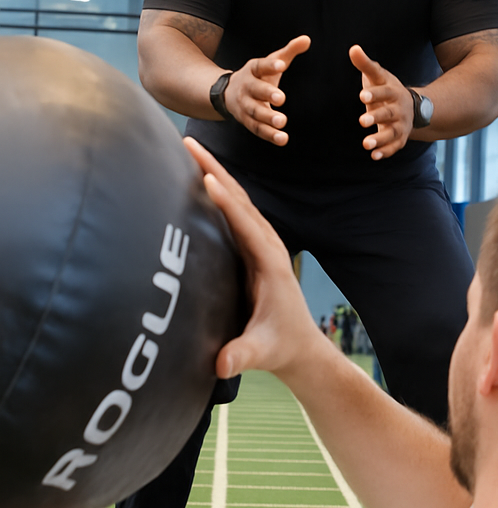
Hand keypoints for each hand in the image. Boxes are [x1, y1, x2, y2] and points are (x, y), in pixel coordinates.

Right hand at [183, 138, 321, 380]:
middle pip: (241, 199)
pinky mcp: (250, 248)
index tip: (206, 177)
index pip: (247, 224)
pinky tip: (196, 175)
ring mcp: (259, 244)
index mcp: (270, 262)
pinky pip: (232, 211)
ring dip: (214, 171)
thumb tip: (222, 364)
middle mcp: (267, 245)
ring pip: (236, 199)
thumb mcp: (261, 352)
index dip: (227, 201)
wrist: (299, 346)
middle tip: (188, 143)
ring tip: (187, 147)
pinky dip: (216, 189)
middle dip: (215, 168)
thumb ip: (243, 355)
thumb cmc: (280, 347)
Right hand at [224, 35, 310, 145]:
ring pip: (254, 112)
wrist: (226, 94)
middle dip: (267, 94)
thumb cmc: (258, 76)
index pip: (260, 66)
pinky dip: (269, 135)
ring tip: (282, 122)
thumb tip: (307, 39)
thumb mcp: (270, 62)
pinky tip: (282, 139)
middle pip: (255, 90)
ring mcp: (245, 106)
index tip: (282, 65)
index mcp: (252, 71)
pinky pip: (257, 129)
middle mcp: (246, 88)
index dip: (270, 65)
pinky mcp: (247, 121)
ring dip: (267, 118)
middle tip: (281, 98)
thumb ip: (288, 52)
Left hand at [350, 45, 414, 160]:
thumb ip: (365, 64)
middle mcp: (399, 109)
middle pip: (389, 113)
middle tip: (361, 121)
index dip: (374, 94)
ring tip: (366, 144)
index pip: (384, 92)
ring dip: (380, 139)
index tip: (362, 96)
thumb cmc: (388, 89)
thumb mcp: (379, 76)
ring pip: (393, 132)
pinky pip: (395, 146)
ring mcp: (401, 124)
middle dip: (376, 117)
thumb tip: (353, 48)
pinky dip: (386, 151)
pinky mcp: (401, 138)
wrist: (412, 106)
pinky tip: (374, 156)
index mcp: (393, 92)